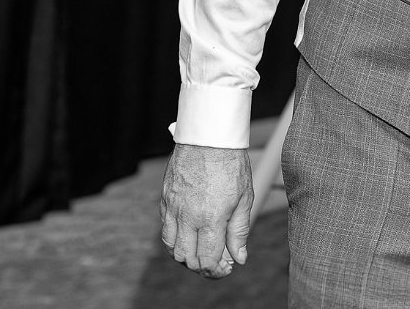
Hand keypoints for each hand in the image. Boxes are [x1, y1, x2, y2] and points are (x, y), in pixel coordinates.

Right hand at [159, 143, 252, 279]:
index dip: (216, 271)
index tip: (226, 268)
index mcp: (210, 219)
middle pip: (186, 258)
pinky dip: (175, 239)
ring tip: (202, 249)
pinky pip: (165, 229)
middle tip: (216, 261)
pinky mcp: (165, 200)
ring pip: (171, 247)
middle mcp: (187, 217)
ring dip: (186, 255)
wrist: (209, 137)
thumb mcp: (244, 198)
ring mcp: (173, 209)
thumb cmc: (231, 164)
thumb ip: (239, 231)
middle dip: (201, 267)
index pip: (206, 260)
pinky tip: (190, 233)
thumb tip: (239, 258)